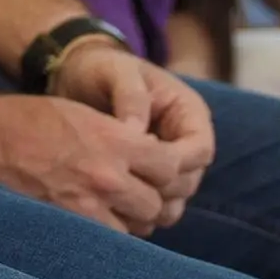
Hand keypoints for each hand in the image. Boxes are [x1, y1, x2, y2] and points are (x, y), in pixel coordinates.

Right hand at [0, 87, 171, 232]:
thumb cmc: (31, 117)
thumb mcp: (85, 115)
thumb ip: (122, 137)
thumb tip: (150, 156)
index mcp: (115, 140)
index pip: (170, 167)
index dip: (166, 169)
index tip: (153, 169)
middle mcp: (108, 175)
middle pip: (157, 203)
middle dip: (151, 198)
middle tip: (137, 191)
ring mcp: (87, 204)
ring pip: (138, 227)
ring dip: (133, 219)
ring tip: (118, 207)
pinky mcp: (67, 222)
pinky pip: (109, 240)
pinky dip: (111, 233)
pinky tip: (100, 221)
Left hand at [41, 40, 216, 216]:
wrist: (78, 75)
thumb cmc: (102, 68)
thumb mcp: (117, 72)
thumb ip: (131, 98)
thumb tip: (137, 135)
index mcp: (188, 112)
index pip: (200, 150)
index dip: (177, 164)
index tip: (142, 167)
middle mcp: (184, 140)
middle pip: (189, 181)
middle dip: (162, 190)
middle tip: (122, 189)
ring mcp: (167, 161)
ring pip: (173, 199)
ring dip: (150, 206)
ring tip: (115, 202)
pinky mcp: (146, 176)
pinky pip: (152, 203)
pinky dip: (136, 210)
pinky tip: (109, 207)